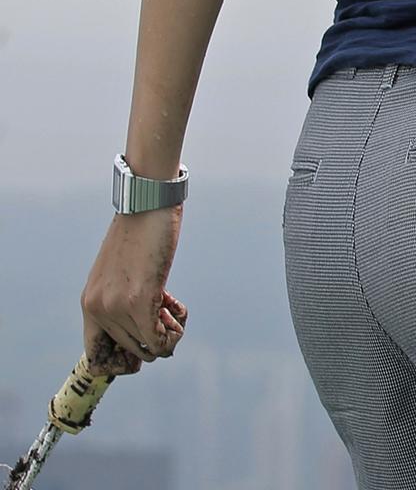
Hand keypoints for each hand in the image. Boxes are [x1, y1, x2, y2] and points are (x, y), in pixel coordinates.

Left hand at [81, 206, 186, 373]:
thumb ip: (123, 297)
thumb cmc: (140, 231)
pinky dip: (174, 332)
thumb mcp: (121, 270)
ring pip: (147, 348)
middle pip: (130, 352)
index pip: (96, 356)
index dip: (123, 358)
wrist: (147, 201)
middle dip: (153, 340)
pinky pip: (158, 339)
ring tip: (174, 307)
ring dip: (168, 334)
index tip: (145, 340)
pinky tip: (180, 309)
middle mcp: (98, 309)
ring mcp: (116, 306)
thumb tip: (144, 326)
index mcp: (90, 303)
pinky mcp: (140, 299)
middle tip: (167, 312)